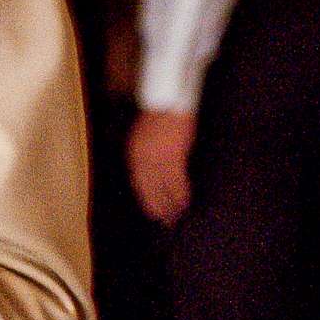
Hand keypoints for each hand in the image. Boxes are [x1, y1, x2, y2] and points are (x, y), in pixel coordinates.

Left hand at [128, 108, 196, 225]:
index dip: (147, 199)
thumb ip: (146, 153)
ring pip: (163, 190)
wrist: (168, 98)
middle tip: (166, 222)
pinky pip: (176, 183)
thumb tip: (156, 169)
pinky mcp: (172, 158)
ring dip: (170, 206)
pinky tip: (186, 204)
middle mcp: (140, 159)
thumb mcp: (145, 135)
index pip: (138, 184)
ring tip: (177, 218)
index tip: (153, 211)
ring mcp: (156, 160)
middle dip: (157, 207)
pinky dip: (181, 195)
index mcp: (132, 153)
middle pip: (148, 190)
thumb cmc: (160, 113)